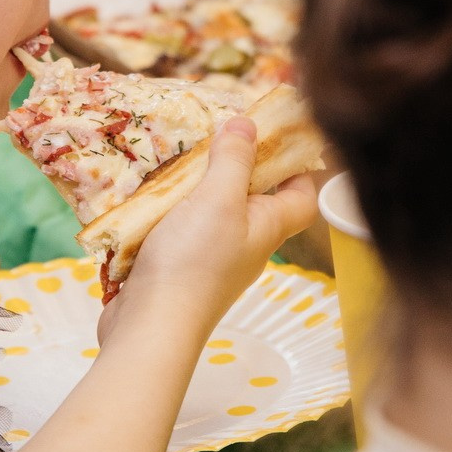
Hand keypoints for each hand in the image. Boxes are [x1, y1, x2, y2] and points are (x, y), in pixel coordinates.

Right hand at [106, 118, 318, 340]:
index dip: (295, 166)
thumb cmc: (193, 263)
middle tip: (211, 136)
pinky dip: (169, 208)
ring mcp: (212, 257)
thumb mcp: (218, 200)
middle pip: (254, 198)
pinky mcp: (178, 265)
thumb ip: (234, 161)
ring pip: (213, 211)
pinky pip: (181, 227)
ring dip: (195, 185)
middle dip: (235, 165)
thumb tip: (248, 124)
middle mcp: (246, 243)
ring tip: (176, 159)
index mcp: (268, 227)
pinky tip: (150, 195)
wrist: (151, 327)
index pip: (301, 196)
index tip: (271, 135)